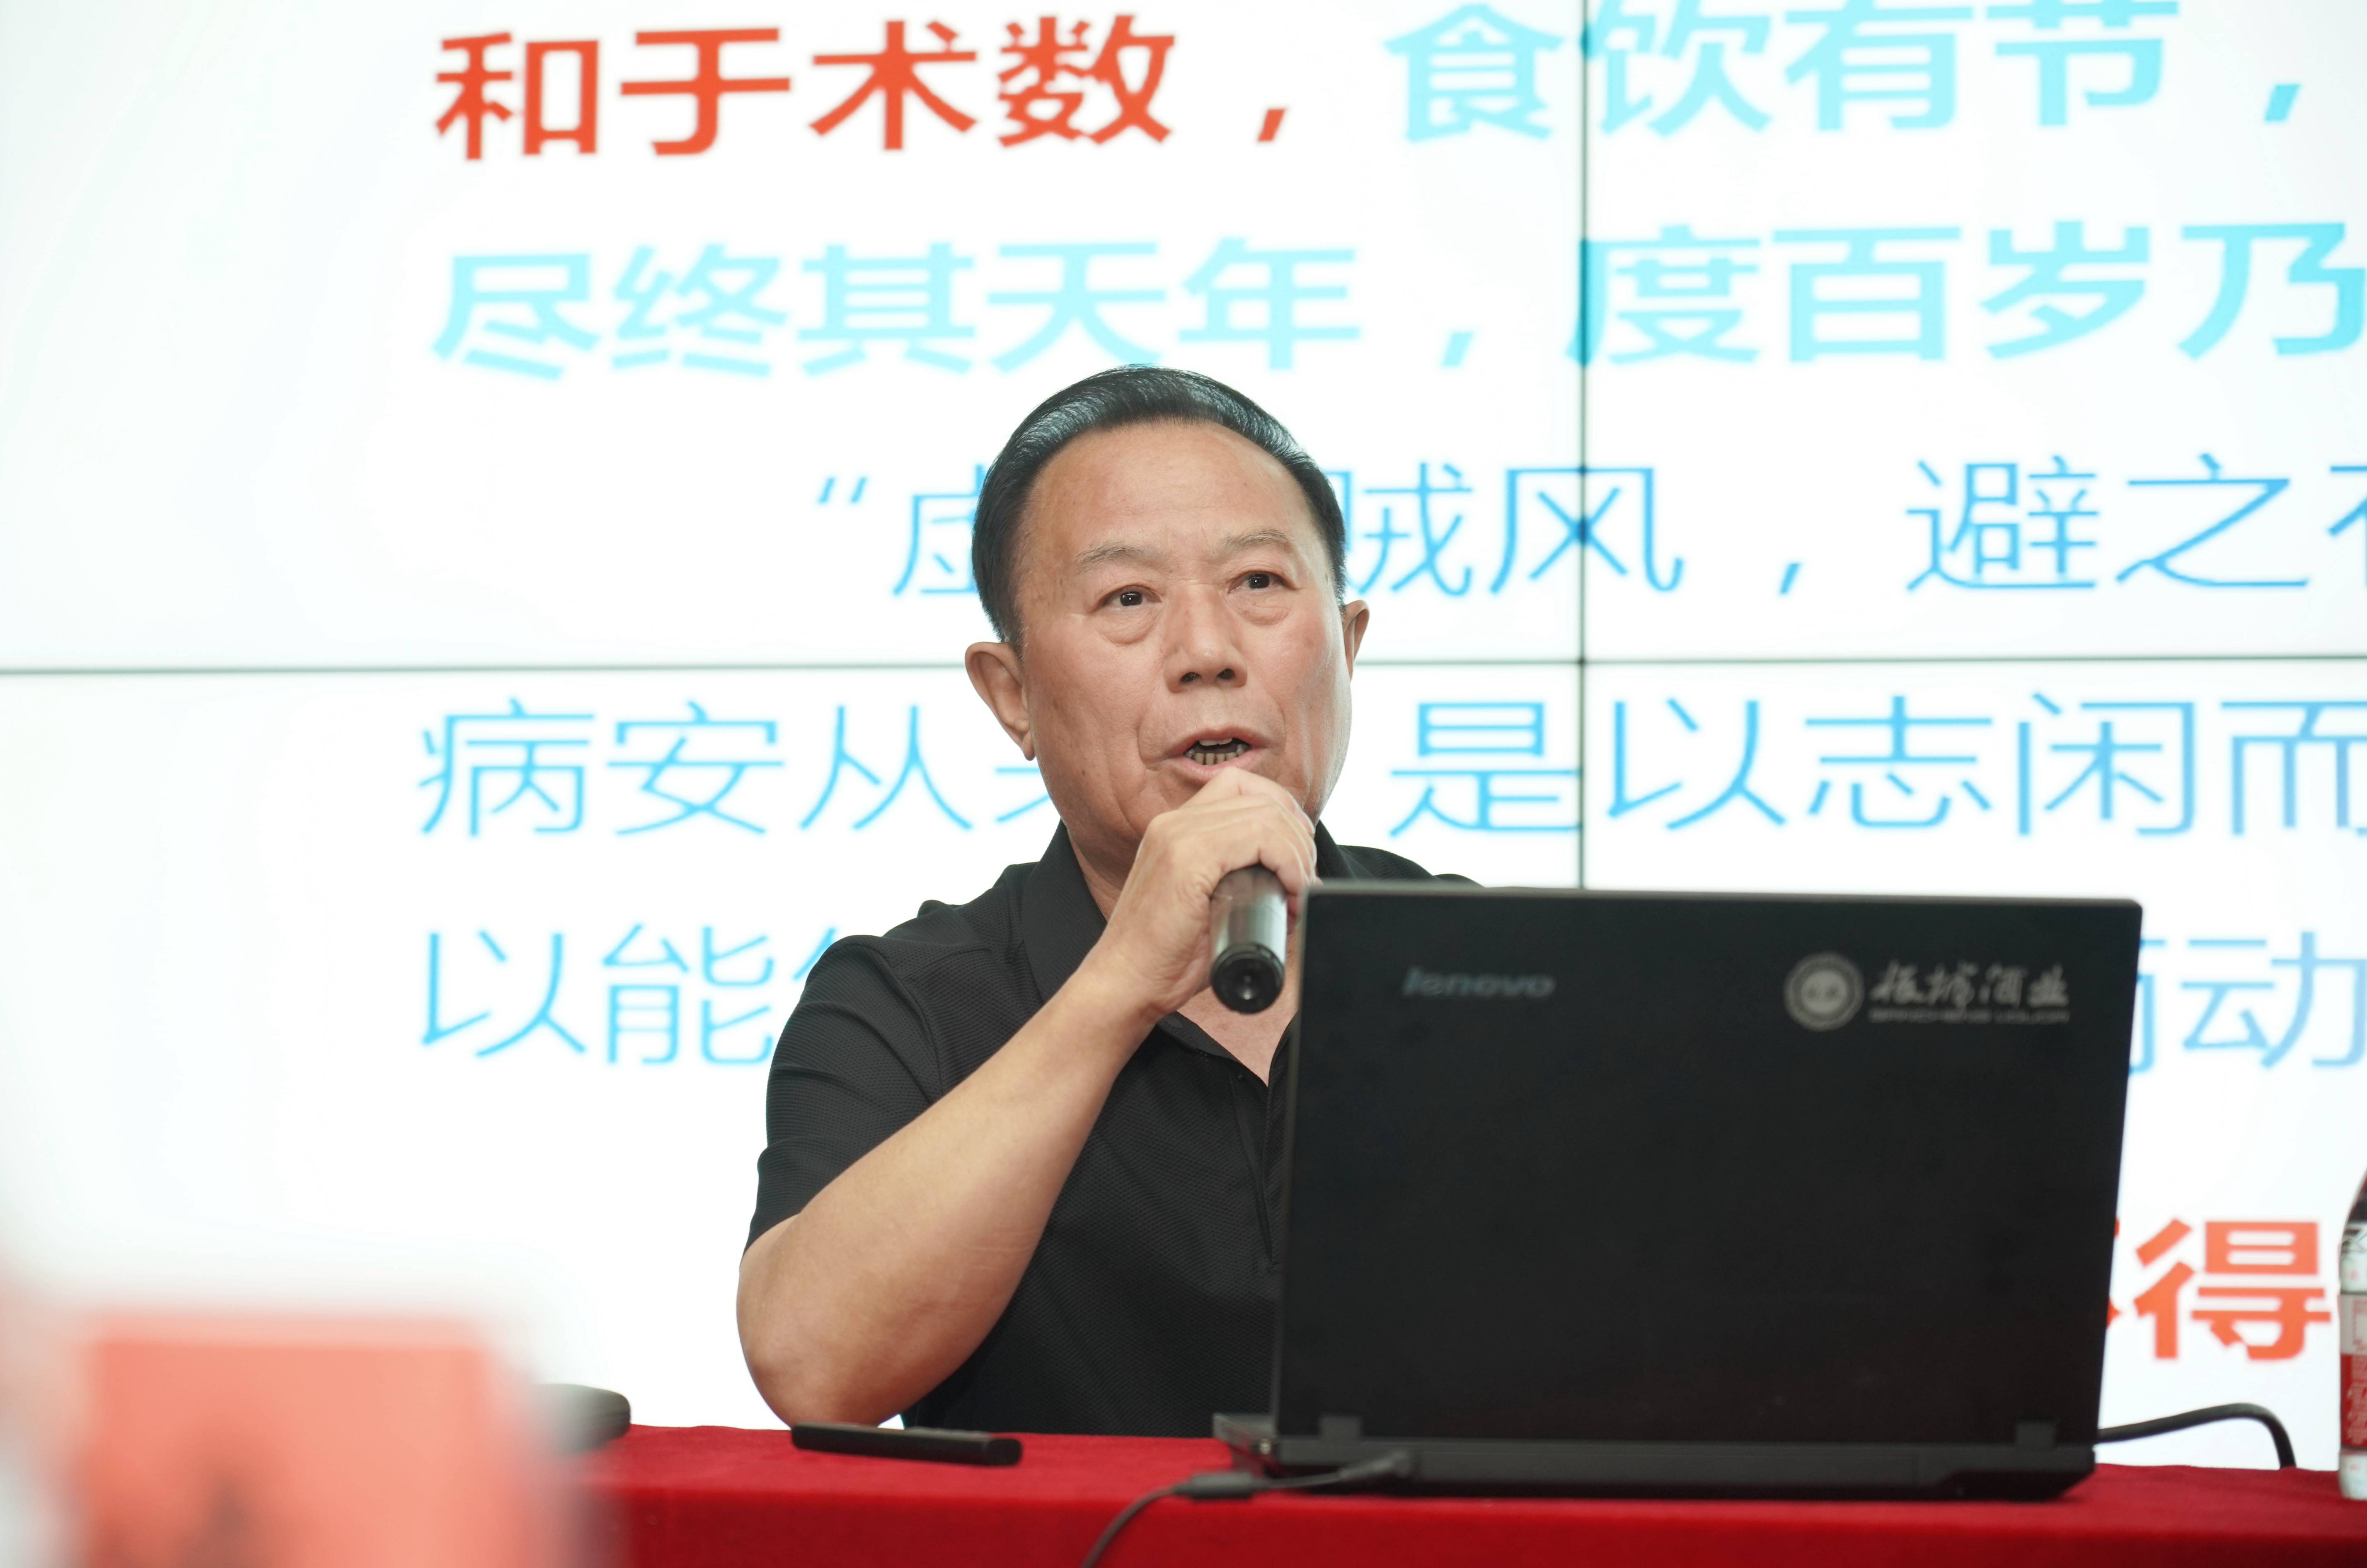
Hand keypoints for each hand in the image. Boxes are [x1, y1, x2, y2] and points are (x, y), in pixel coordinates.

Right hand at [1079, 770, 1316, 1020]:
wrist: (1125, 982)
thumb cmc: (1166, 957)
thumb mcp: (1204, 903)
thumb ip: (1236, 879)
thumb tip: (1293, 880)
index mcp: (1176, 828)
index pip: (1246, 789)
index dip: (1284, 818)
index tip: (1296, 862)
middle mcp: (1174, 822)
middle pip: (1262, 798)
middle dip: (1298, 837)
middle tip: (1303, 882)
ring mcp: (1178, 836)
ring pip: (1267, 813)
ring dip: (1298, 852)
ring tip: (1298, 891)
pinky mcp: (1187, 859)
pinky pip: (1259, 837)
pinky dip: (1289, 862)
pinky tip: (1290, 891)